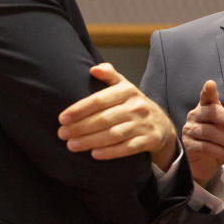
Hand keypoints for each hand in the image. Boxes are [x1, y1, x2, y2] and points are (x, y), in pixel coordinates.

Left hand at [57, 63, 177, 170]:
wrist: (161, 124)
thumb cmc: (133, 105)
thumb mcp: (124, 86)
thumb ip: (109, 75)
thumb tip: (93, 69)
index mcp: (127, 91)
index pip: (100, 100)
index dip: (80, 109)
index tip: (63, 118)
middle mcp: (136, 106)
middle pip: (104, 119)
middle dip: (81, 127)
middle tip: (62, 134)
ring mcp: (143, 124)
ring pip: (114, 134)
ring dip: (90, 141)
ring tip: (71, 145)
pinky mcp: (149, 140)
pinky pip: (128, 148)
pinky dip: (111, 152)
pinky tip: (94, 154)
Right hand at [182, 80, 223, 185]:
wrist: (206, 163)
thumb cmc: (221, 140)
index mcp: (207, 106)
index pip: (206, 96)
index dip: (208, 91)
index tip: (211, 84)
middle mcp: (196, 115)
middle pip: (213, 113)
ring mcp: (190, 129)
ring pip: (210, 132)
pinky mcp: (188, 145)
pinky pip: (205, 147)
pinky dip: (222, 151)